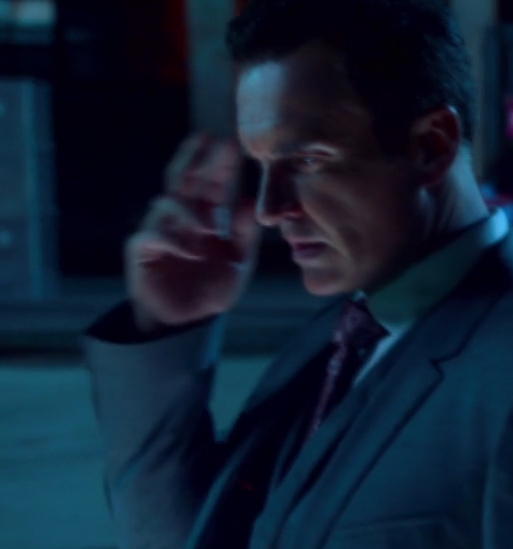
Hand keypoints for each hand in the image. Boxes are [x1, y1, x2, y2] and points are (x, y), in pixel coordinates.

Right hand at [125, 134, 259, 333]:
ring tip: (207, 229)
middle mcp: (179, 219)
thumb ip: (243, 233)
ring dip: (188, 212)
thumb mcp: (238, 262)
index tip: (228, 142)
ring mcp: (159, 232)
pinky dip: (171, 239)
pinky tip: (189, 250)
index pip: (210, 184)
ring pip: (165, 204)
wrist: (187, 323)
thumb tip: (248, 201)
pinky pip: (151, 235)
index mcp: (204, 218)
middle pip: (182, 180)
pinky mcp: (142, 252)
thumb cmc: (211, 289)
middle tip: (207, 140)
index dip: (217, 164)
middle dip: (194, 158)